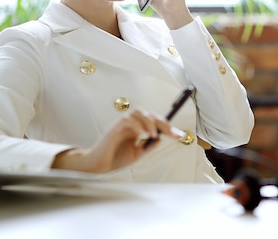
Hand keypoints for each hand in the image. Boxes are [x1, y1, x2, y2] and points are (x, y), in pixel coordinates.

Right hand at [51, 109, 185, 172]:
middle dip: (164, 123)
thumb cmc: (114, 158)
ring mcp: (122, 124)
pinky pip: (128, 120)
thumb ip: (148, 145)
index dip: (167, 126)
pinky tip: (142, 135)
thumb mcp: (137, 153)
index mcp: (136, 128)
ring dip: (150, 122)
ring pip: (139, 113)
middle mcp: (130, 123)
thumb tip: (161, 138)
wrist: (98, 165)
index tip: (179, 135)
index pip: (153, 121)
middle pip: (149, 114)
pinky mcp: (115, 128)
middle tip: (173, 133)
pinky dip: (138, 126)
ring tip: (153, 134)